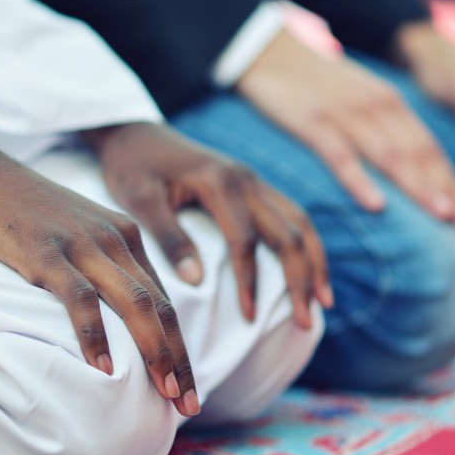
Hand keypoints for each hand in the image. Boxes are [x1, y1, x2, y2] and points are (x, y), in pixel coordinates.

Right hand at [0, 92, 199, 415]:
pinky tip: (104, 370)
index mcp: (125, 235)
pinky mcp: (48, 254)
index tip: (186, 384)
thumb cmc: (21, 209)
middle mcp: (114, 239)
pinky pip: (81, 301)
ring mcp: (82, 246)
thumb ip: (101, 263)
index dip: (179, 344)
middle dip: (179, 358)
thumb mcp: (75, 230)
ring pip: (135, 304)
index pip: (164, 297)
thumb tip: (115, 311)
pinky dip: (95, 337)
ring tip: (165, 393)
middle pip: (160, 306)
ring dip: (155, 352)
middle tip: (190, 405)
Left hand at [81, 123, 332, 329]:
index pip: (245, 241)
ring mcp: (253, 179)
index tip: (249, 318)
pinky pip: (290, 214)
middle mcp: (245, 178)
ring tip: (323, 303)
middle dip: (300, 280)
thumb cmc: (131, 167)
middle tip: (305, 322)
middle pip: (287, 233)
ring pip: (299, 222)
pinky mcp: (252, 184)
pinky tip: (310, 268)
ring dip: (314, 263)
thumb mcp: (138, 200)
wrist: (133, 132)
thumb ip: (167, 237)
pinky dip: (305, 243)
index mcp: (219, 182)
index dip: (249, 282)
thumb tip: (197, 281)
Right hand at [236, 28, 454, 227]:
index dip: (452, 181)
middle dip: (445, 188)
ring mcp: (344, 114)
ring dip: (417, 187)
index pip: (429, 147)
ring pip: (389, 155)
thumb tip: (403, 162)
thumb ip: (379, 124)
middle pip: (418, 153)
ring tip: (439, 215)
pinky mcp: (312, 121)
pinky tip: (375, 204)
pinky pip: (340, 156)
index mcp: (388, 102)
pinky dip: (359, 180)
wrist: (267, 50)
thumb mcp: (355, 96)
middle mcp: (375, 106)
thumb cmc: (310, 82)